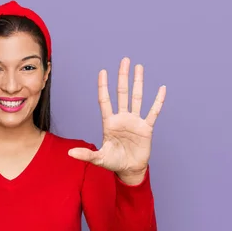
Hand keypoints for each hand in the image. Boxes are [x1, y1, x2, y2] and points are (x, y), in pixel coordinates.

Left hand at [68, 57, 165, 183]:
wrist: (129, 169)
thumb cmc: (113, 162)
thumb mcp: (98, 158)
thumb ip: (86, 154)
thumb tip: (69, 153)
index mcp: (109, 123)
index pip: (105, 101)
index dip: (104, 87)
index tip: (102, 72)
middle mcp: (122, 118)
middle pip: (122, 93)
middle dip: (123, 77)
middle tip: (124, 60)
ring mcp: (135, 121)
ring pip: (137, 98)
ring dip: (138, 83)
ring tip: (139, 67)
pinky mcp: (146, 128)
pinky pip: (153, 112)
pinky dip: (158, 101)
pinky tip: (161, 89)